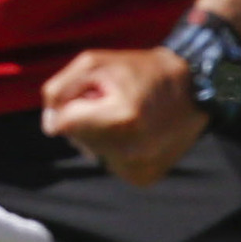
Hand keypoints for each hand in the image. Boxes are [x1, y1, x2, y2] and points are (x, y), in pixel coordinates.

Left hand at [39, 46, 207, 185]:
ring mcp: (139, 168)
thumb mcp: (93, 63)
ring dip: (97, 135)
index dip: (67, 107)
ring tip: (123, 116)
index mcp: (122, 118)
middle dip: (84, 119)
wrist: (191, 89)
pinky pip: (109, 163)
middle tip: (111, 102)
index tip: (86, 95)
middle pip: (75, 139)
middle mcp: (132, 150)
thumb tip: (49, 125)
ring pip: (91, 153)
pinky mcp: (143, 178)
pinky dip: (113, 149)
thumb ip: (60, 90)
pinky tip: (131, 133)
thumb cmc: (138, 70)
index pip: (62, 124)